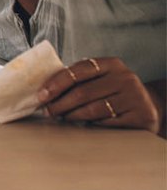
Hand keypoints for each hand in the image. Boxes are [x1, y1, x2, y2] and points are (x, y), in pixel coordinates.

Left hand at [37, 56, 160, 132]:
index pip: (78, 71)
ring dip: (72, 115)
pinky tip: (83, 125)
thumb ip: (79, 78)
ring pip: (93, 110)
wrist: (149, 105)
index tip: (41, 95)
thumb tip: (44, 89)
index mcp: (112, 64)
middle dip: (60, 103)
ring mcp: (134, 97)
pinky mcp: (141, 116)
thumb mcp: (101, 78)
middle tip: (47, 111)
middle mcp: (125, 78)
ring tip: (61, 117)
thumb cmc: (114, 90)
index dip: (56, 83)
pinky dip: (92, 125)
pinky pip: (107, 123)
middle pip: (83, 92)